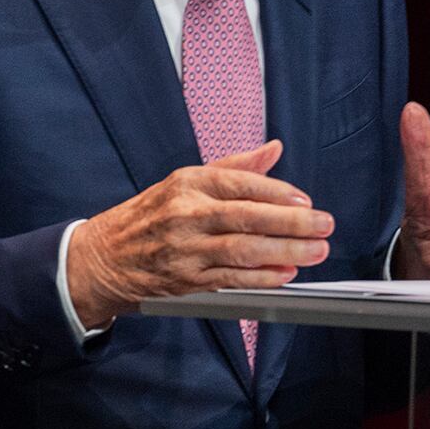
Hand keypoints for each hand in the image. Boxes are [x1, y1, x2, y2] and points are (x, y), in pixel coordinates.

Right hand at [64, 141, 334, 330]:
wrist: (106, 255)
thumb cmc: (153, 214)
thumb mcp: (188, 180)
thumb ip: (236, 167)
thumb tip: (275, 149)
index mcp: (189, 183)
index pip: (240, 184)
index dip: (277, 192)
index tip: (305, 201)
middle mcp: (187, 214)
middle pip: (246, 218)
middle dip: (290, 224)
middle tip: (323, 226)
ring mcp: (186, 249)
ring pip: (242, 251)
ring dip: (285, 253)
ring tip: (315, 251)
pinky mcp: (187, 279)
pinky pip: (231, 279)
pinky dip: (262, 278)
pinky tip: (286, 274)